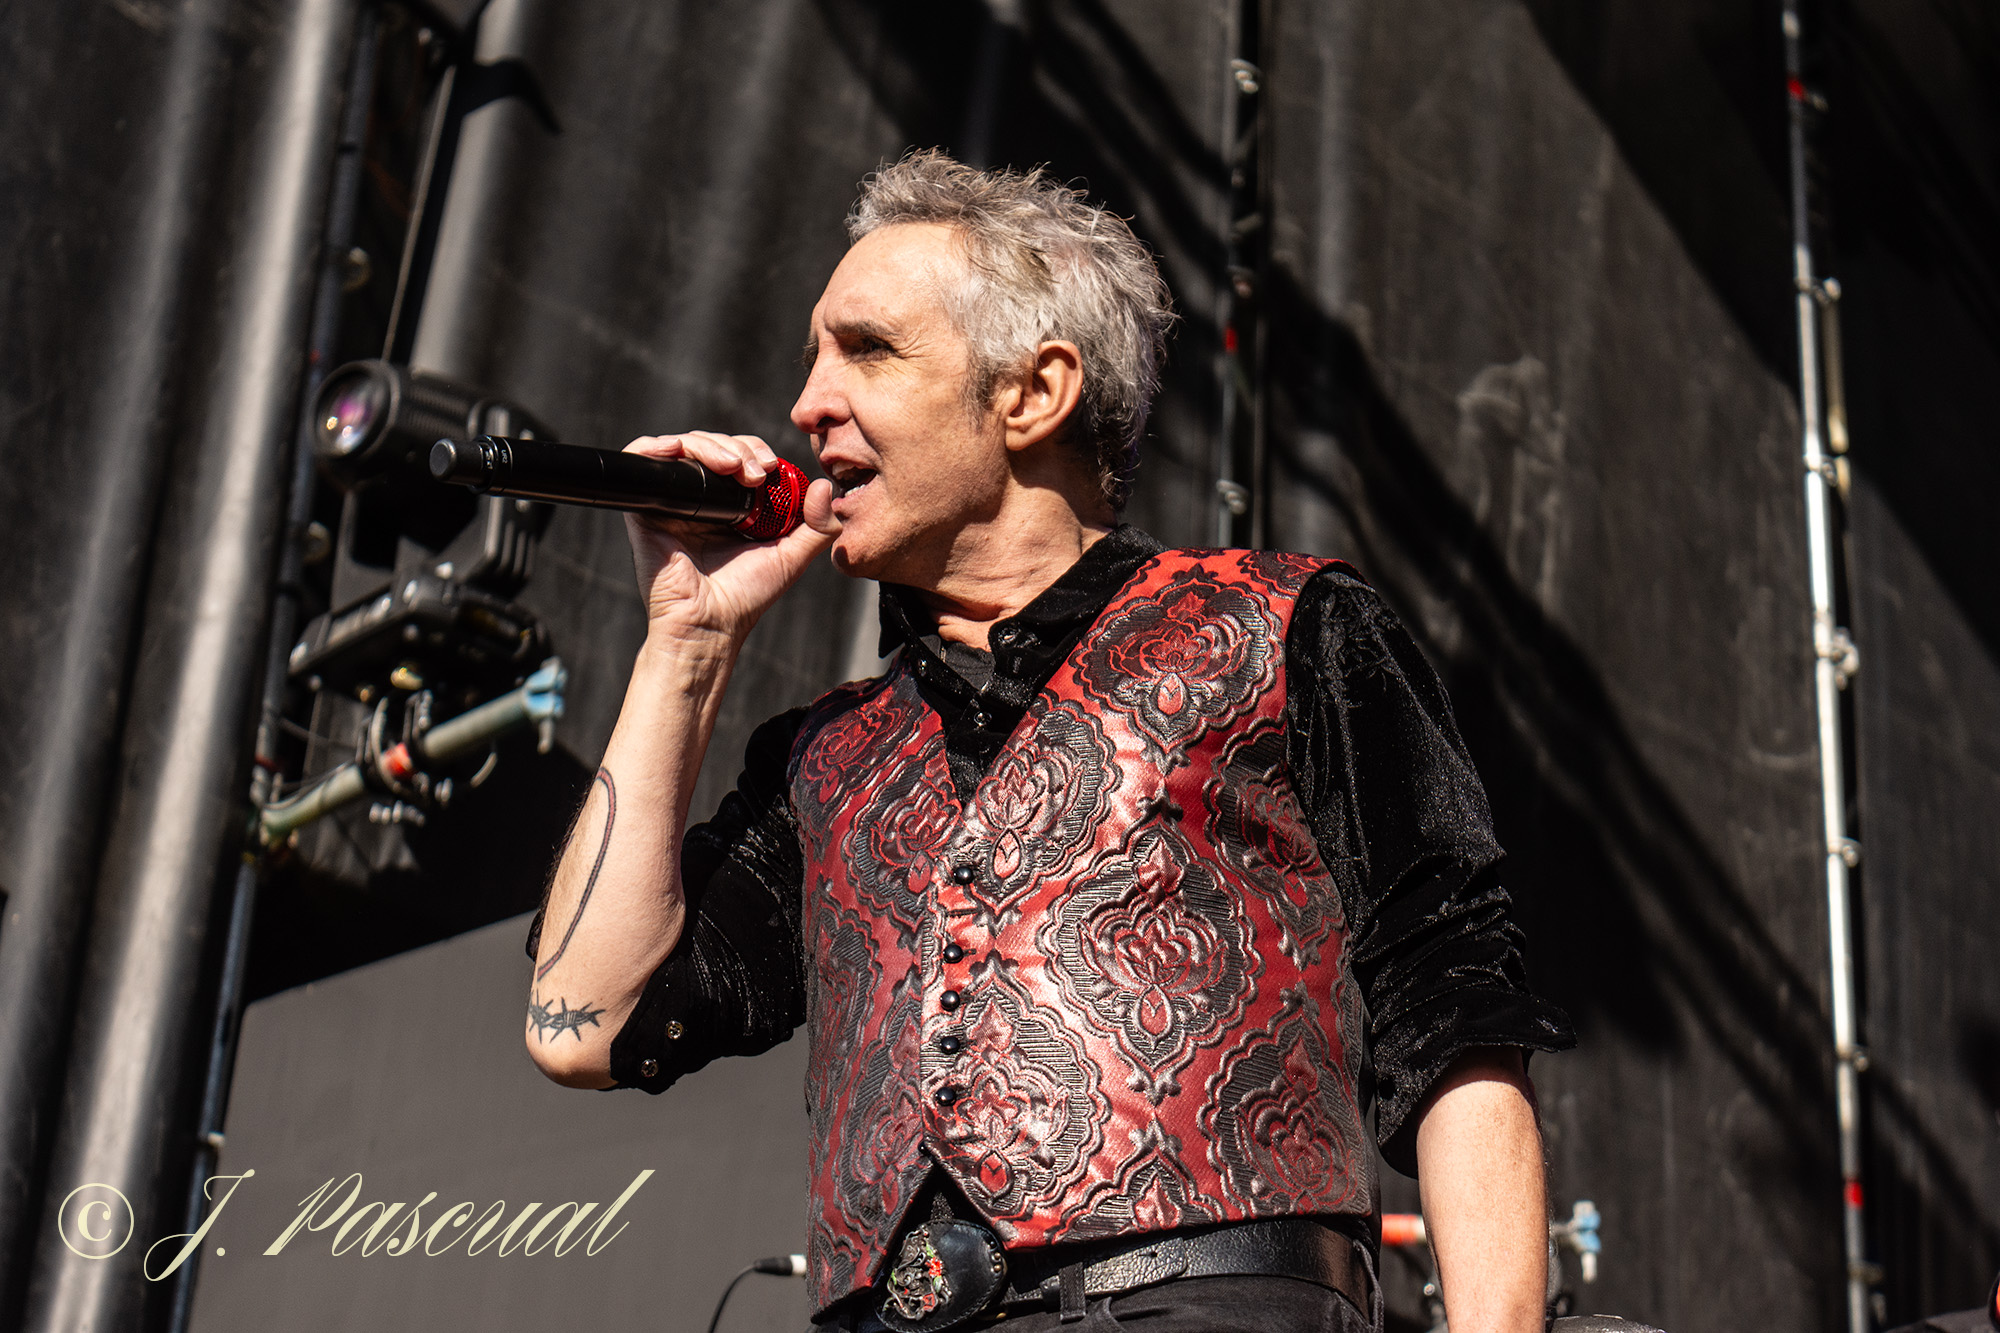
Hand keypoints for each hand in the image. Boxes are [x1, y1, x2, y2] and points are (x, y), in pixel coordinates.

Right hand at [620, 431, 838, 646]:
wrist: (709, 623)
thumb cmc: (746, 596)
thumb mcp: (792, 557)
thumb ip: (818, 526)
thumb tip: (825, 486)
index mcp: (730, 505)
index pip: (738, 455)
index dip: (754, 449)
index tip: (770, 466)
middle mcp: (700, 499)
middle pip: (712, 445)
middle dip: (737, 446)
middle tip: (756, 471)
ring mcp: (672, 502)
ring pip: (683, 446)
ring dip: (709, 445)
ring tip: (732, 466)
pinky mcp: (645, 508)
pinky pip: (640, 460)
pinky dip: (655, 445)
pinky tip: (676, 450)